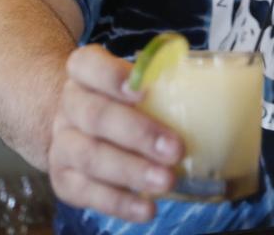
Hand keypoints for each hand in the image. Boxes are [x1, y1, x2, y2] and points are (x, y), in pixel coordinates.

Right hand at [48, 44, 183, 221]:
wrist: (78, 126)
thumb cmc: (120, 101)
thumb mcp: (135, 82)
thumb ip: (161, 82)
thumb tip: (211, 96)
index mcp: (84, 71)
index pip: (88, 65)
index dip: (112, 76)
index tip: (143, 90)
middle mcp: (69, 105)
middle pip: (95, 116)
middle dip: (137, 133)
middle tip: (175, 148)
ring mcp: (62, 143)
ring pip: (90, 157)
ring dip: (131, 171)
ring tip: (166, 180)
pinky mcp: (63, 178)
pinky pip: (86, 192)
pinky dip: (119, 203)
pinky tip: (147, 208)